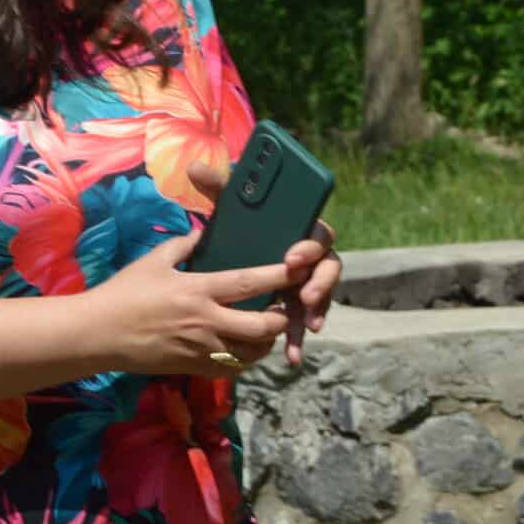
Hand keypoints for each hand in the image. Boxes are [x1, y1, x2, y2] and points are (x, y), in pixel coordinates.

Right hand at [82, 232, 293, 378]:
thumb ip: (183, 245)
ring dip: (266, 343)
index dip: (279, 276)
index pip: (250, 283)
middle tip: (284, 308)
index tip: (300, 269)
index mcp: (198, 290)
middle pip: (261, 327)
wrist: (98, 335)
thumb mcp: (153, 261)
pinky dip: (245, 360)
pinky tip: (245, 349)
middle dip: (281, 319)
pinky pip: (231, 369)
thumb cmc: (124, 293)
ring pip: (251, 353)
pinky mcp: (193, 368)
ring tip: (269, 329)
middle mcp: (206, 322)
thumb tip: (203, 232)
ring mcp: (201, 349)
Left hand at [184, 160, 341, 369]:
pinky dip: (297, 338)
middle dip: (320, 282)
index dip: (309, 245)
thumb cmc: (236, 228)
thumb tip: (196, 168)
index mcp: (297, 229)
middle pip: (327, 266)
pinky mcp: (296, 308)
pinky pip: (302, 323)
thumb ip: (218, 188)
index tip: (293, 257)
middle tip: (304, 296)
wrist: (230, 255)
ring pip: (320, 298)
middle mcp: (309, 256)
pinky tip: (292, 355)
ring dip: (316, 311)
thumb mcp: (227, 209)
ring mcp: (305, 283)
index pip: (316, 232)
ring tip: (306, 326)